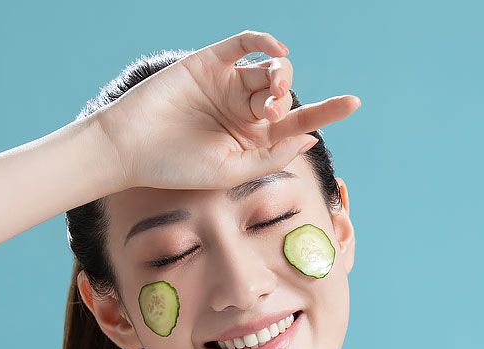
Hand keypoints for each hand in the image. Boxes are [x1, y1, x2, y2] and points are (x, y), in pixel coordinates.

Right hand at [92, 29, 361, 190]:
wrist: (129, 147)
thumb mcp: (230, 171)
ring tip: (264, 97)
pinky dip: (262, 41)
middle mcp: (242, 110)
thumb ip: (271, 155)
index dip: (326, 111)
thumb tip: (310, 137)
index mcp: (252, 139)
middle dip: (286, 97)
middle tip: (270, 111)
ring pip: (268, 67)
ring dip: (277, 76)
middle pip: (284, 92)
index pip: (297, 121)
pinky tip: (274, 51)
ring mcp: (227, 84)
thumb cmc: (175, 167)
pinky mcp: (209, 62)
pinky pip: (244, 43)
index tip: (354, 103)